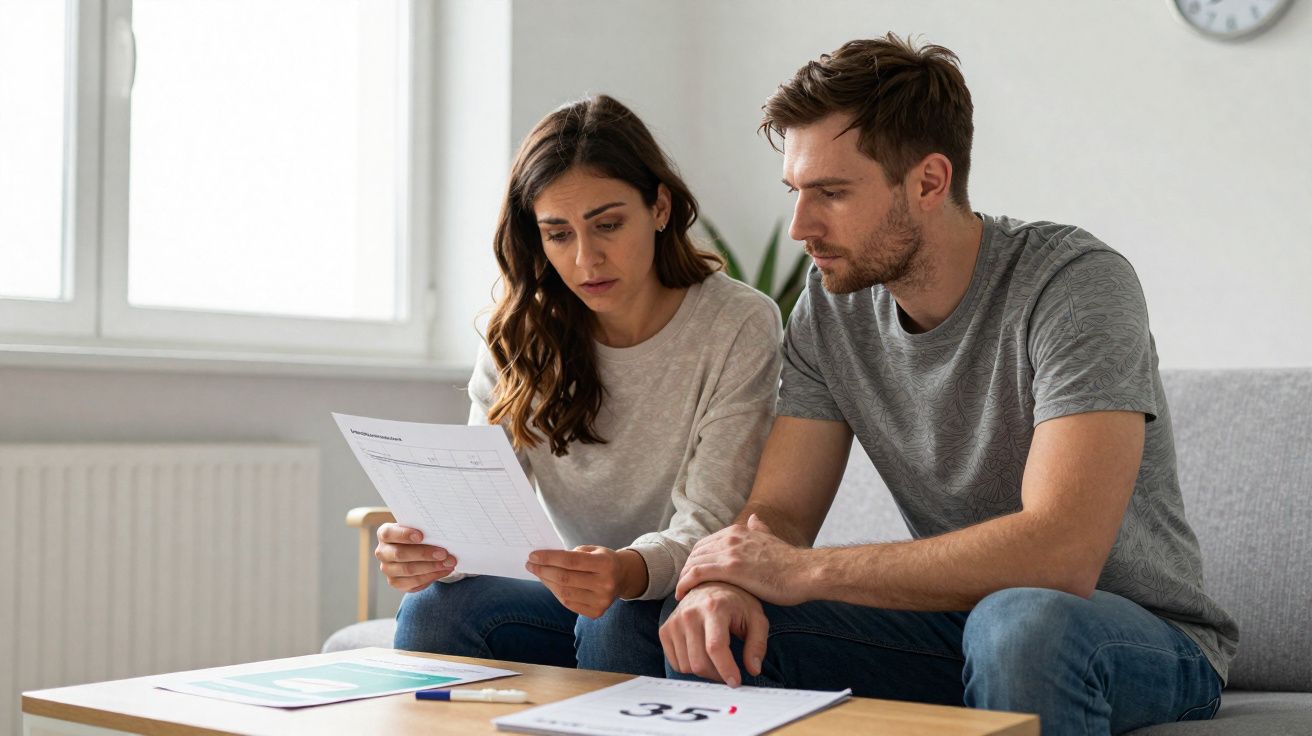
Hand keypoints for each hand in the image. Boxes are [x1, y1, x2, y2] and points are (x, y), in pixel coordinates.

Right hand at [374, 523, 457, 592]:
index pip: (388, 533)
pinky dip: (431, 576)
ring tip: (448, 563)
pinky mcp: (396, 583)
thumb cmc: (418, 536)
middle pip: (400, 554)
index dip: (404, 534)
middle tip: (443, 553)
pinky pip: (414, 582)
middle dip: (424, 554)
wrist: (416, 550)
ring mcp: (387, 569)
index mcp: (384, 534)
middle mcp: (382, 552)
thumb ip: (424, 529)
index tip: (421, 536)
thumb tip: (440, 534)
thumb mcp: (419, 529)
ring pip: (408, 570)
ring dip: (431, 567)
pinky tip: (444, 570)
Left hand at [526, 546, 644, 618]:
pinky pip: (568, 603)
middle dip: (543, 570)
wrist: (623, 578)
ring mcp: (601, 601)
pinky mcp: (596, 612)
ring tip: (539, 573)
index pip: (571, 561)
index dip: (549, 558)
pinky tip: (550, 583)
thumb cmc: (603, 560)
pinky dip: (556, 593)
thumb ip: (571, 554)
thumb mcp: (593, 550)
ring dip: (547, 582)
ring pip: (564, 593)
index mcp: (606, 564)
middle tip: (530, 564)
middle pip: (565, 578)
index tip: (533, 555)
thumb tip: (544, 561)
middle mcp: (605, 584)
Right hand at [659, 582, 768, 686]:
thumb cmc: (736, 604)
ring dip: (704, 672)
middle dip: (717, 675)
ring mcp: (674, 622)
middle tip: (728, 673)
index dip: (726, 669)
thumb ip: (758, 644)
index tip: (735, 682)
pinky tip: (701, 656)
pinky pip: (676, 663)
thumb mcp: (756, 618)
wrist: (710, 585)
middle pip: (699, 662)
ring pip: (686, 666)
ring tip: (716, 662)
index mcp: (714, 608)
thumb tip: (753, 670)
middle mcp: (690, 613)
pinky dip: (689, 667)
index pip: (715, 647)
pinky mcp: (665, 630)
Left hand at [676, 514, 808, 604]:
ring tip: (681, 593)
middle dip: (687, 569)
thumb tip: (754, 519)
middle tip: (684, 586)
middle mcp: (731, 537)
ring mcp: (730, 551)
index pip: (706, 543)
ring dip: (683, 578)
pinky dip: (685, 583)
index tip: (693, 574)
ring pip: (694, 562)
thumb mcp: (772, 539)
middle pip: (697, 552)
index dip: (697, 559)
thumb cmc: (792, 564)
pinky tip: (682, 595)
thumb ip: (760, 530)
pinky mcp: (730, 568)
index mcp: (739, 531)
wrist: (806, 573)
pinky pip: (697, 574)